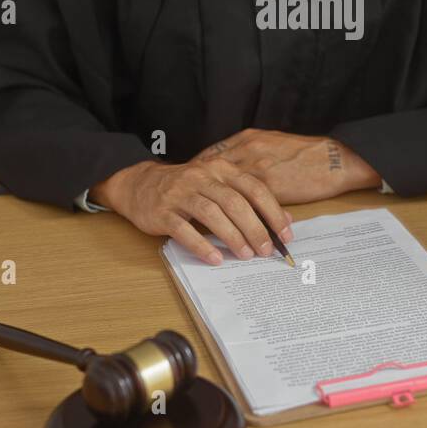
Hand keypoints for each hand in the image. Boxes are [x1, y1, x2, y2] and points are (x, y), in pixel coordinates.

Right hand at [89, 158, 292, 265]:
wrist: (141, 185)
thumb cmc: (188, 189)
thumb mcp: (219, 186)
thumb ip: (249, 199)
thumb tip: (285, 220)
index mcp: (220, 169)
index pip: (254, 188)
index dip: (272, 212)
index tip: (285, 235)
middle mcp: (201, 177)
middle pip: (235, 202)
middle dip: (255, 228)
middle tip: (267, 250)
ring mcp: (180, 193)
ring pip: (212, 214)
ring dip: (232, 237)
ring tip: (246, 255)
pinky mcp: (162, 212)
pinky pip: (184, 230)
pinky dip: (201, 246)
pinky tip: (215, 259)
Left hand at [194, 130, 380, 203]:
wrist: (334, 159)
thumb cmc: (309, 153)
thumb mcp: (275, 145)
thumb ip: (255, 156)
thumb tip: (241, 172)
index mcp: (249, 139)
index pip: (213, 156)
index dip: (198, 172)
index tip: (188, 185)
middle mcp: (248, 150)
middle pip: (211, 172)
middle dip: (198, 190)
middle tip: (187, 206)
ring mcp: (257, 167)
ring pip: (226, 189)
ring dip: (214, 208)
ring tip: (200, 221)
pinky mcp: (269, 186)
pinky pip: (245, 204)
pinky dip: (234, 217)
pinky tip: (227, 229)